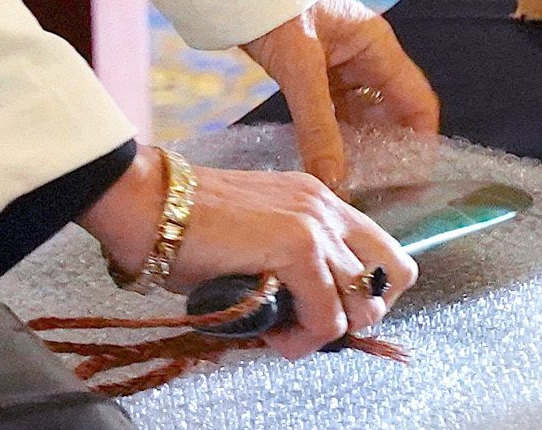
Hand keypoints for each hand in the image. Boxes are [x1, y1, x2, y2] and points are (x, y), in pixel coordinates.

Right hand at [73, 147, 414, 360]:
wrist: (147, 203)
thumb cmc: (186, 228)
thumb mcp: (255, 241)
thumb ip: (289, 267)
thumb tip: (304, 317)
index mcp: (319, 201)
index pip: (382, 253)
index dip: (362, 295)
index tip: (323, 314)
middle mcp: (327, 207)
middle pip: (394, 275)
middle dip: (359, 315)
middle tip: (312, 328)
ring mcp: (316, 224)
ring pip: (362, 302)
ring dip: (327, 331)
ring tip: (284, 335)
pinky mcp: (297, 246)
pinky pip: (327, 315)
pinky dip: (305, 338)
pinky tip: (273, 336)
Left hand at [242, 0, 441, 194]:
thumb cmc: (279, 10)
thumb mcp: (301, 70)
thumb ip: (318, 127)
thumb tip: (333, 179)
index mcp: (379, 49)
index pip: (418, 103)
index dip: (422, 142)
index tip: (414, 181)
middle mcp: (368, 59)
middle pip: (393, 115)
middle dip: (388, 153)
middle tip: (379, 193)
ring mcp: (344, 68)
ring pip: (362, 118)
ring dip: (358, 149)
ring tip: (352, 186)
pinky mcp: (319, 75)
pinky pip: (336, 115)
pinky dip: (334, 139)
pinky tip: (325, 163)